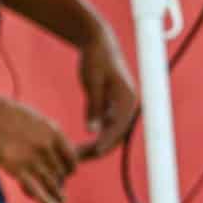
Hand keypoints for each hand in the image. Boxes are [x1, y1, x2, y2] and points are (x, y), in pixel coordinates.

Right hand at [0, 90, 77, 202]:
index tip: (68, 174)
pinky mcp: (16, 168)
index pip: (71, 157)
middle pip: (60, 171)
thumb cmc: (9, 116)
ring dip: (57, 195)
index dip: (70, 168)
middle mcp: (46, 146)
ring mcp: (31, 158)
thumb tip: (59, 149)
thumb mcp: (36, 120)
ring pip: (51, 182)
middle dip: (60, 181)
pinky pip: (35, 189)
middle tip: (59, 188)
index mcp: (54, 132)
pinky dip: (45, 201)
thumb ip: (49, 136)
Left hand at [77, 26, 139, 159]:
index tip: (93, 155)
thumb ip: (93, 106)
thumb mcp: (92, 81)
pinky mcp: (112, 108)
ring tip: (74, 156)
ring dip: (95, 146)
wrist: (98, 42)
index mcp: (128, 99)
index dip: (106, 143)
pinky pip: (105, 128)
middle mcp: (129, 106)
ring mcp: (121, 108)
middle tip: (76, 160)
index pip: (119, 128)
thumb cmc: (95, 58)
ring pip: (109, 134)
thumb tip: (92, 132)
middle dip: (98, 149)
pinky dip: (93, 137)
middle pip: (116, 135)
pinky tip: (77, 145)